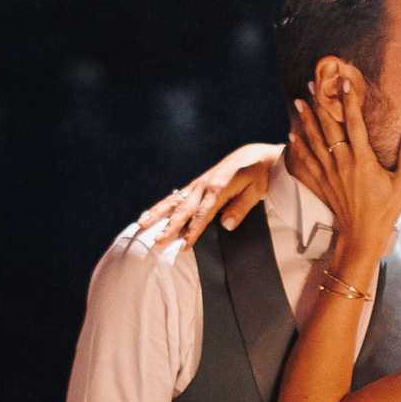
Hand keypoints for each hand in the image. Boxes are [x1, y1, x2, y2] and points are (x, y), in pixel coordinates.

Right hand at [134, 144, 280, 248]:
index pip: (203, 215)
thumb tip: (226, 225)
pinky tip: (149, 214)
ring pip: (174, 201)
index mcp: (218, 189)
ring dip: (157, 214)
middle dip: (170, 226)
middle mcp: (204, 186)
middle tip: (157, 240)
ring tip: (142, 225)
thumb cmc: (258, 175)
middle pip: (184, 210)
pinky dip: (161, 206)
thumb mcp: (256, 191)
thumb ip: (240, 208)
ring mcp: (198, 185)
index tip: (184, 245)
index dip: (193, 231)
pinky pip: (175, 197)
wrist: (253, 156)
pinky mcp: (195, 185)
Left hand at [290, 73, 400, 272]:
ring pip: (315, 141)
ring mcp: (330, 173)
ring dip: (307, 120)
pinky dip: (298, 147)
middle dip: (321, 104)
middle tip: (313, 84)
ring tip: (300, 101)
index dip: (350, 101)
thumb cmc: (386, 210)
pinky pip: (306, 162)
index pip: (355, 124)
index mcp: (363, 160)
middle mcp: (343, 163)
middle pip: (329, 127)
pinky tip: (291, 134)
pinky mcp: (322, 183)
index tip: (345, 82)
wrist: (362, 235)